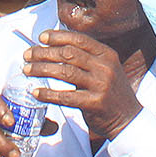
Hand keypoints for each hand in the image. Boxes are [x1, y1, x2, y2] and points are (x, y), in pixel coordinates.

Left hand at [25, 28, 146, 141]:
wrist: (128, 119)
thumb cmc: (111, 93)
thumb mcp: (105, 69)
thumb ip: (86, 58)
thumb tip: (57, 45)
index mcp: (106, 54)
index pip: (78, 39)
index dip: (57, 36)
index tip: (41, 37)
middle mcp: (104, 67)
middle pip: (68, 54)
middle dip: (44, 52)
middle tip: (27, 55)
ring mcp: (100, 85)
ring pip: (64, 72)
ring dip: (41, 70)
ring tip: (27, 70)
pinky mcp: (94, 103)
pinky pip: (65, 96)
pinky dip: (48, 94)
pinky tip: (36, 92)